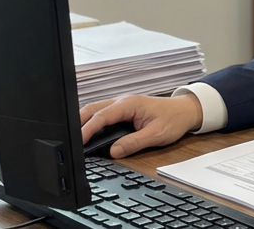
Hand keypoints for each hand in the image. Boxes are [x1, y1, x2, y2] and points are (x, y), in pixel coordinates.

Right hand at [80, 94, 202, 158]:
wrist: (186, 110)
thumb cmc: (173, 119)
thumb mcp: (156, 135)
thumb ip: (134, 143)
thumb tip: (113, 151)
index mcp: (129, 104)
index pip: (102, 116)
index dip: (87, 129)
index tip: (77, 141)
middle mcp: (123, 101)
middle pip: (93, 109)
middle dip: (78, 123)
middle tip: (67, 140)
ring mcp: (122, 104)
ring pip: (96, 110)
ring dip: (84, 121)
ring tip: (74, 138)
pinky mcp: (123, 109)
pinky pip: (103, 113)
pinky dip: (92, 122)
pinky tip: (88, 133)